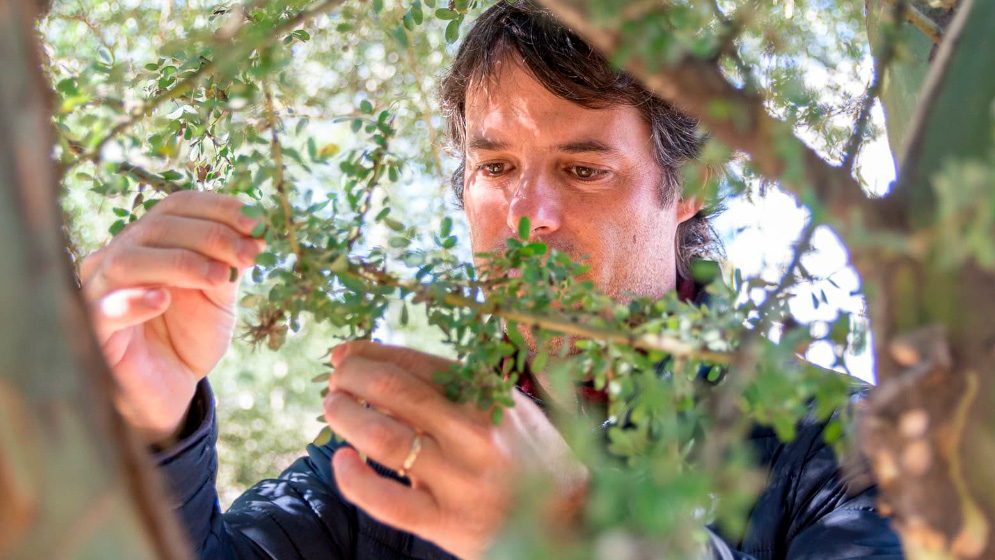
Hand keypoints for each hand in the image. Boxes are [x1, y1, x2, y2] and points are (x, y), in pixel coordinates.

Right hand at [80, 191, 263, 444]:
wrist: (174, 389)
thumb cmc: (191, 337)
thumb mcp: (219, 297)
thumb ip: (229, 265)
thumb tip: (254, 233)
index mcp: (150, 242)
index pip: (177, 207)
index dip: (217, 208)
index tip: (256, 221)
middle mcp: (120, 257)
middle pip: (157, 227)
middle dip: (211, 235)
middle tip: (249, 254)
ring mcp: (101, 291)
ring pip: (128, 260)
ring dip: (180, 262)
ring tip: (219, 277)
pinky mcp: (94, 330)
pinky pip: (103, 309)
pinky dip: (132, 300)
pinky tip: (162, 300)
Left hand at [323, 341, 588, 559]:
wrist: (572, 522)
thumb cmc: (537, 458)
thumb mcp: (516, 407)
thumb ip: (469, 382)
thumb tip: (397, 361)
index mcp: (490, 397)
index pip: (416, 363)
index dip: (371, 353)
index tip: (346, 353)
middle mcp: (474, 433)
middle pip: (392, 390)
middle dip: (351, 376)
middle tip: (335, 379)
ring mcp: (459, 479)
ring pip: (383, 438)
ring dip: (346, 415)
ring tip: (334, 408)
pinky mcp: (446, 523)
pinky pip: (386, 501)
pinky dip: (354, 479)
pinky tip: (343, 460)